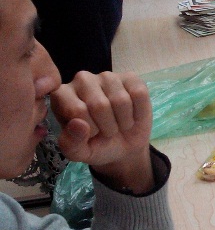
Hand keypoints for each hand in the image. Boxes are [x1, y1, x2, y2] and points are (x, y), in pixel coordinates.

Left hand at [51, 71, 153, 189]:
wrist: (124, 147)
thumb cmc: (96, 146)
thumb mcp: (79, 153)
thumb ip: (71, 143)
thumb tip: (77, 124)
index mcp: (62, 95)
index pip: (77, 109)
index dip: (89, 128)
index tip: (90, 134)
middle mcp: (82, 80)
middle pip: (99, 104)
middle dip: (108, 126)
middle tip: (107, 131)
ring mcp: (107, 76)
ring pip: (121, 100)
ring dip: (123, 121)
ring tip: (118, 124)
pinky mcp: (130, 77)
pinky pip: (139, 94)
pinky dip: (138, 112)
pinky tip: (131, 114)